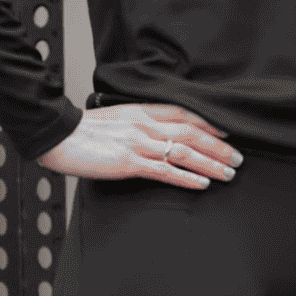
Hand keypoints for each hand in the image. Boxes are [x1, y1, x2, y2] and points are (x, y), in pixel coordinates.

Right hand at [33, 103, 241, 187]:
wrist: (57, 135)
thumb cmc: (80, 130)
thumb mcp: (113, 119)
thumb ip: (135, 123)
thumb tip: (151, 133)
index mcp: (141, 111)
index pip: (184, 114)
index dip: (209, 124)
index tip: (227, 133)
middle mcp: (145, 124)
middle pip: (192, 133)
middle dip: (219, 147)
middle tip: (238, 157)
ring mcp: (139, 143)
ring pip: (185, 152)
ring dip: (211, 163)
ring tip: (228, 173)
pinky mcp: (130, 162)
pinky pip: (166, 171)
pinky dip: (187, 178)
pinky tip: (202, 183)